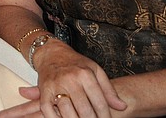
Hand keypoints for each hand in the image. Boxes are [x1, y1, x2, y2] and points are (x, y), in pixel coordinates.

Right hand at [0, 42, 125, 117]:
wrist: (51, 53)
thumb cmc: (75, 63)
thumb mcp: (95, 71)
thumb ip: (109, 90)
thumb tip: (121, 106)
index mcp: (85, 74)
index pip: (99, 102)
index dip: (105, 116)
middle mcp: (70, 79)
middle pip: (84, 109)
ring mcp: (56, 85)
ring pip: (67, 111)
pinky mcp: (44, 90)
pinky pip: (47, 109)